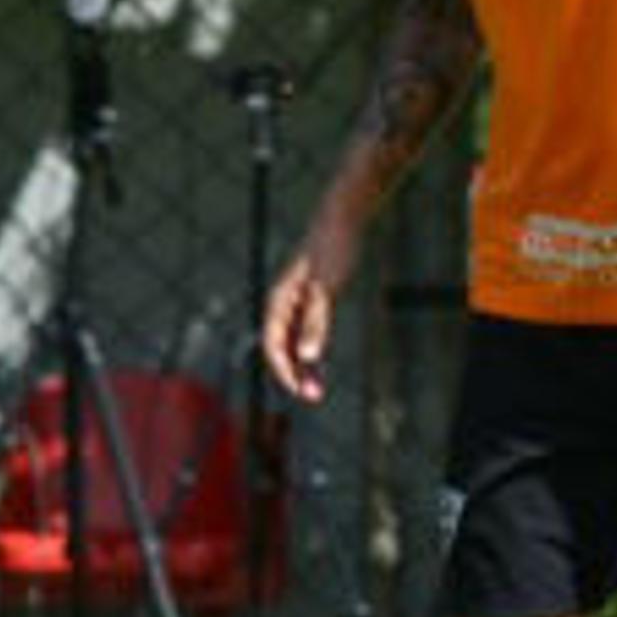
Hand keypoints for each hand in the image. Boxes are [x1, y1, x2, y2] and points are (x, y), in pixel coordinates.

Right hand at [260, 232, 358, 406]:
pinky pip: (305, 332)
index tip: (302, 391)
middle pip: (281, 348)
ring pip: (293, 342)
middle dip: (295, 374)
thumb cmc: (333, 250)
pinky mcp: (311, 299)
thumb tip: (308, 358)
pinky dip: (311, 350)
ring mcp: (296, 302)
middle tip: (315, 397)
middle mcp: (283, 304)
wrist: (343, 220)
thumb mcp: (326, 288)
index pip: (273, 346)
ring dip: (303, 366)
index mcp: (279, 302)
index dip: (285, 371)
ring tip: (318, 389)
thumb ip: (316, 322)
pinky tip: (322, 363)